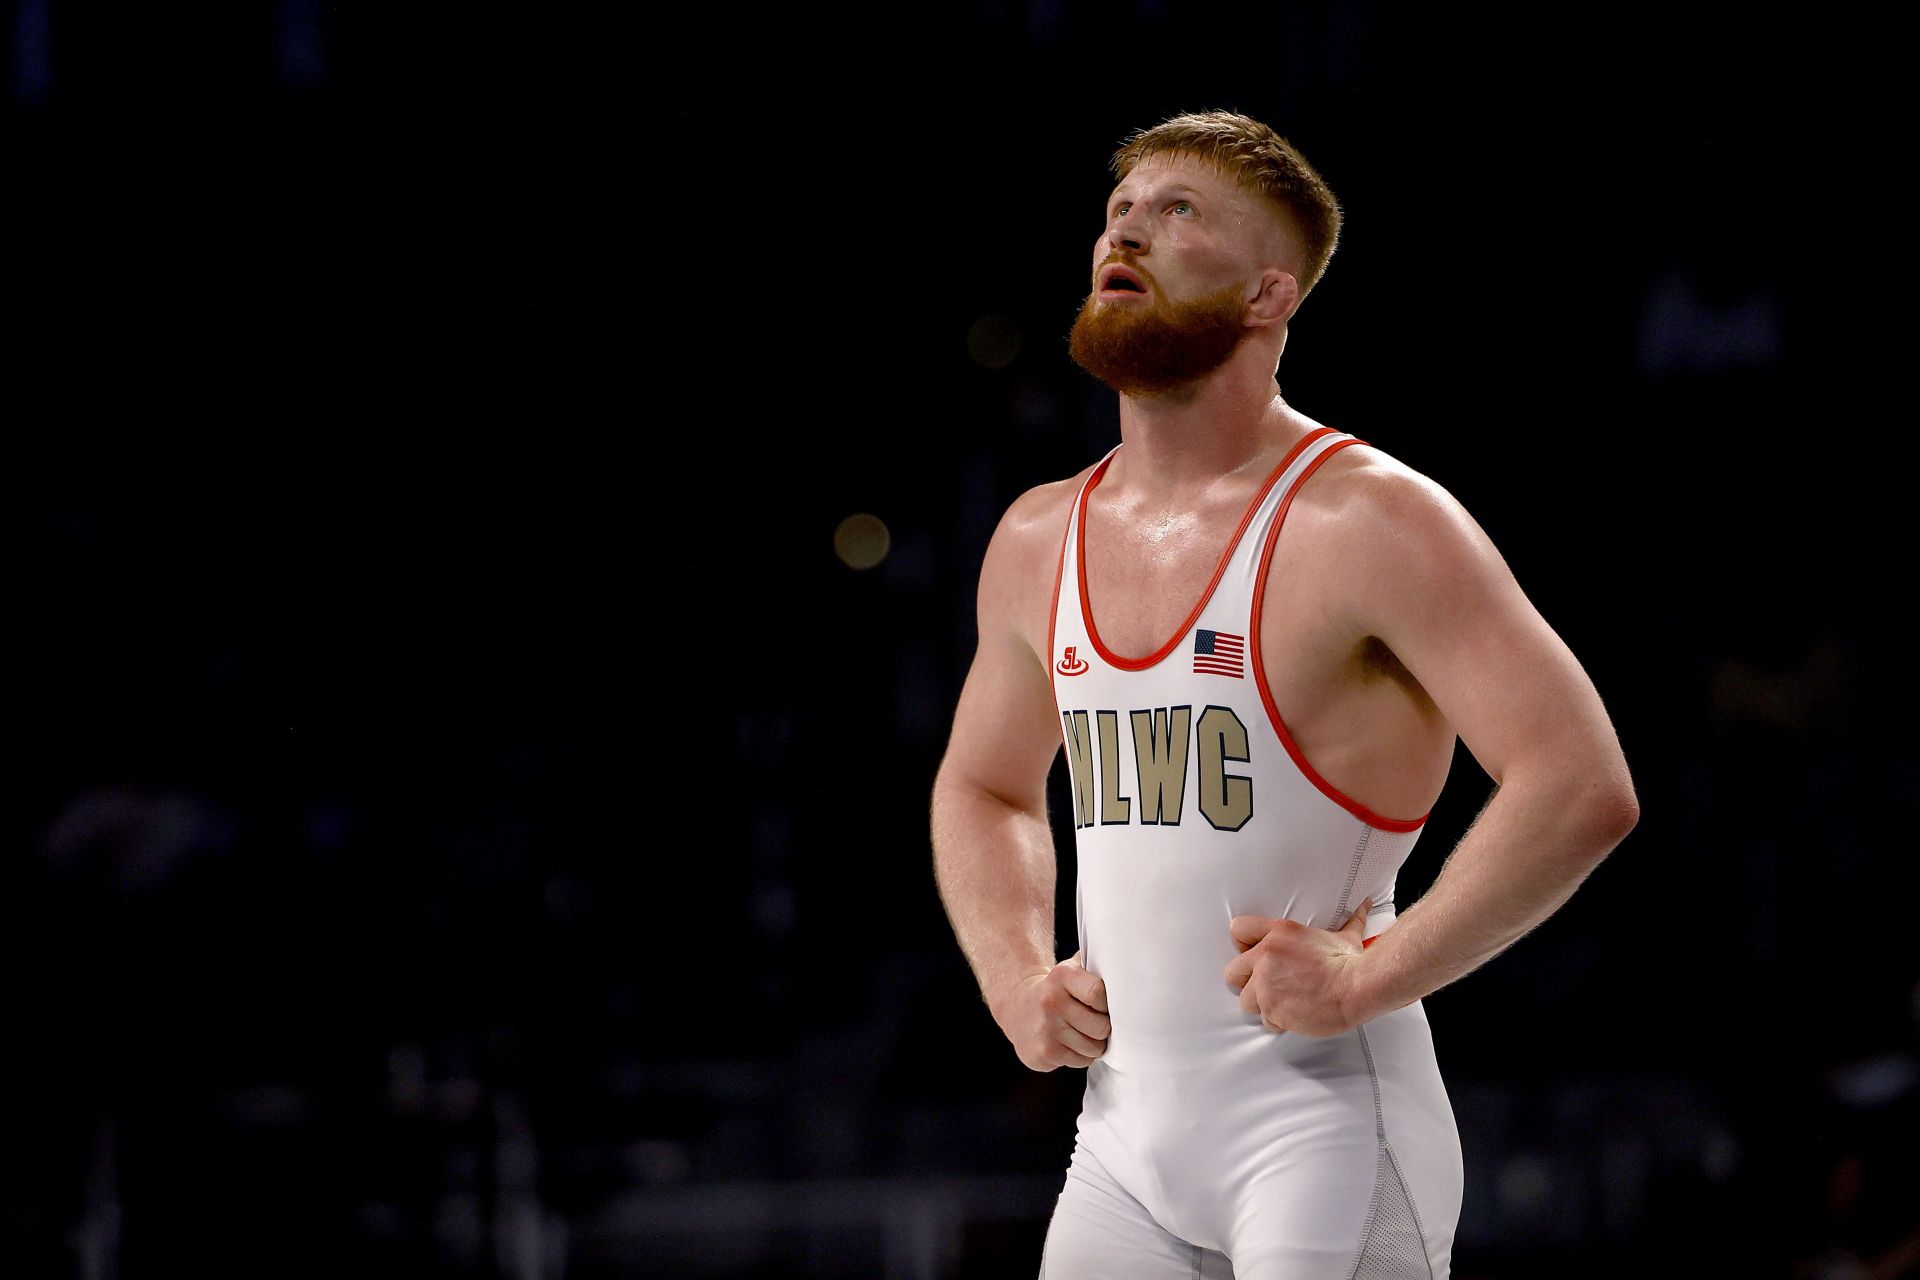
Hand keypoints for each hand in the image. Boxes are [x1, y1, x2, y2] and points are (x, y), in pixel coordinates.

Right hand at [992, 951, 1109, 1071]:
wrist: (1018, 1006)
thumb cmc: (1057, 988)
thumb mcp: (1071, 969)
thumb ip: (1096, 965)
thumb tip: (1126, 966)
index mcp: (1061, 976)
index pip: (1098, 993)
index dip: (1107, 1003)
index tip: (1102, 1005)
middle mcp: (1050, 1002)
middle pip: (1101, 1027)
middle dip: (1104, 1028)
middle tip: (1096, 1022)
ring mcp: (1045, 1029)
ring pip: (1094, 1048)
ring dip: (1095, 1044)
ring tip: (1083, 1033)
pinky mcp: (1043, 1052)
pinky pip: (1081, 1061)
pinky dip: (1081, 1056)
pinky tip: (1070, 1043)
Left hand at [1223, 900, 1370, 1036]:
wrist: (1357, 987)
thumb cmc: (1351, 963)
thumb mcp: (1343, 935)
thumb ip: (1348, 920)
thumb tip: (1364, 907)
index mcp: (1279, 933)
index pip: (1239, 929)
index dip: (1243, 943)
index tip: (1251, 953)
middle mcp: (1266, 957)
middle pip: (1233, 972)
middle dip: (1246, 982)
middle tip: (1264, 986)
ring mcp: (1266, 985)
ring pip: (1246, 1000)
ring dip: (1262, 1005)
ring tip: (1282, 1004)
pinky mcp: (1272, 1009)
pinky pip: (1266, 1020)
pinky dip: (1278, 1022)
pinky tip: (1293, 1016)